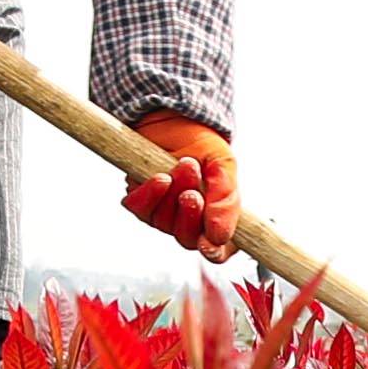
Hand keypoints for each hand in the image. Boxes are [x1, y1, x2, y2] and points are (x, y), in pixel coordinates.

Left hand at [123, 113, 239, 261]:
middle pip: (187, 239)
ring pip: (163, 223)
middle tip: (193, 193)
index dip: (214, 251)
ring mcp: (162, 213)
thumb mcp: (224, 165)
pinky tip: (160, 178)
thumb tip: (219, 236)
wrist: (173, 117)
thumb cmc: (201, 144)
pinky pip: (140, 210)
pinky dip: (150, 195)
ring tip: (184, 165)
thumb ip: (227, 199)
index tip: (208, 242)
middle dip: (190, 215)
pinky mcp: (140, 200)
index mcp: (215, 217)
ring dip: (173, 196)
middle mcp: (188, 220)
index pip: (218, 250)